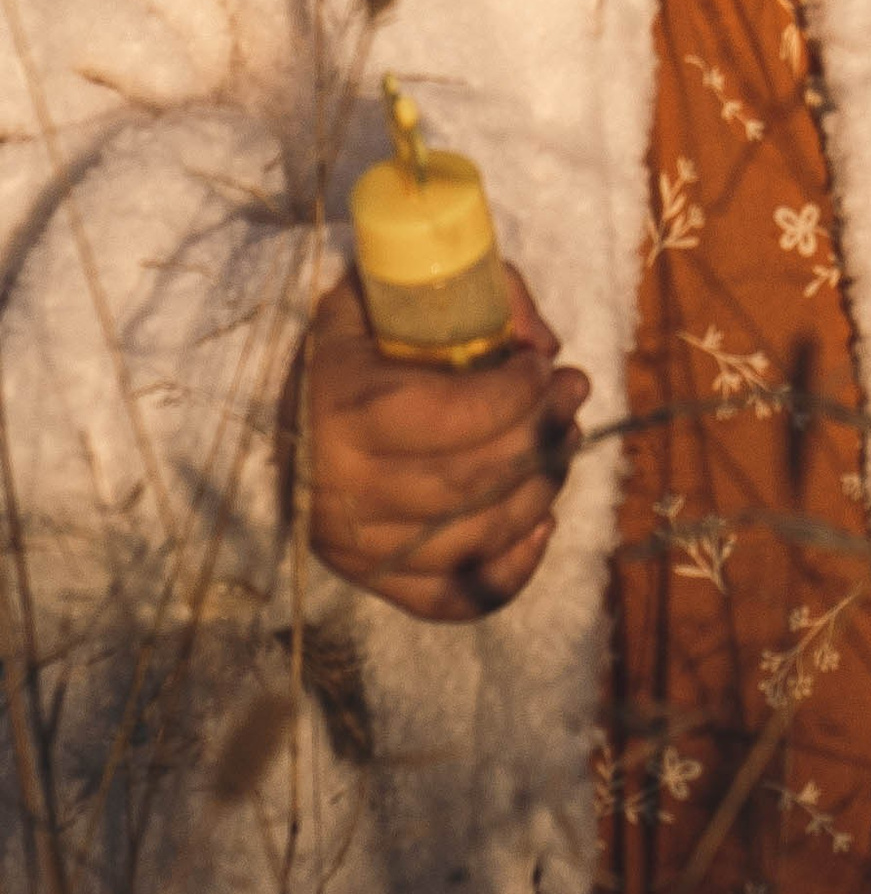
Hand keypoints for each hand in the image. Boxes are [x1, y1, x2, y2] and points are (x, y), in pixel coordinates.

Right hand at [289, 269, 586, 622]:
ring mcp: (358, 548)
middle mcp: (346, 490)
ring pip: (475, 537)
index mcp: (345, 411)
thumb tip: (545, 345)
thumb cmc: (348, 348)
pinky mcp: (372, 583)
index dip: (516, 392)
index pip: (453, 416)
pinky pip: (455, 598)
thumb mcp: (385, 295)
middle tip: (574, 394)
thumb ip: (472, 296)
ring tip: (565, 442)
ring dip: (542, 489)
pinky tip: (543, 523)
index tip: (545, 364)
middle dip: (542, 433)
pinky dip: (513, 569)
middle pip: (473, 480)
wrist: (273, 419)